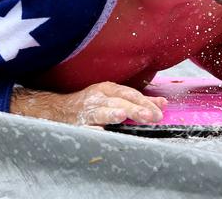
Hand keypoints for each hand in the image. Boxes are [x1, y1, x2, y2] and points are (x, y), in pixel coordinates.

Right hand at [10, 82, 165, 126]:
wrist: (59, 110)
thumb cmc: (92, 104)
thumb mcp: (114, 98)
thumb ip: (138, 102)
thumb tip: (162, 104)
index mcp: (108, 89)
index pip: (129, 94)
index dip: (145, 101)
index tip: (159, 111)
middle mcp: (98, 97)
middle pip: (119, 102)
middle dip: (135, 109)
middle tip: (150, 116)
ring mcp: (87, 110)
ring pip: (101, 111)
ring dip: (111, 113)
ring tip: (122, 116)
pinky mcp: (77, 124)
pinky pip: (85, 127)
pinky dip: (92, 129)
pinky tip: (99, 132)